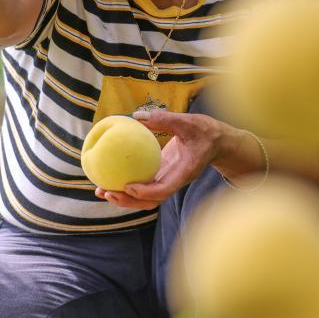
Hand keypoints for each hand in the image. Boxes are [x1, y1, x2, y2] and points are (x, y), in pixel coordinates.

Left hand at [95, 110, 237, 209]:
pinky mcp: (162, 175)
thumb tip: (136, 116)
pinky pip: (143, 185)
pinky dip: (127, 185)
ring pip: (144, 198)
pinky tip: (110, 177)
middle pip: (150, 201)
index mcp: (184, 173)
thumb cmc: (205, 132)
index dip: (145, 192)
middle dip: (127, 201)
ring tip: (100, 190)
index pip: (164, 189)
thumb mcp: (188, 122)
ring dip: (123, 198)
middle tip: (105, 192)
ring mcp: (168, 180)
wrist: (218, 142)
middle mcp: (174, 181)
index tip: (127, 186)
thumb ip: (165, 119)